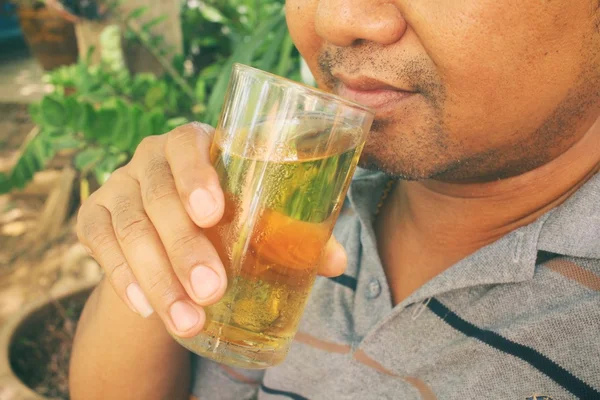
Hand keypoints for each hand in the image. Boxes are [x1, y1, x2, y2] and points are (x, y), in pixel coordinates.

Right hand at [76, 123, 347, 337]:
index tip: (214, 214)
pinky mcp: (93, 215)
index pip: (188, 144)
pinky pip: (98, 242)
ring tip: (188, 321)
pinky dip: (121, 277)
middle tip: (213, 290)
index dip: (197, 175)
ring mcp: (118, 184)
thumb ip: (293, 232)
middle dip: (184, 247)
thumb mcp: (253, 214)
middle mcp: (150, 157)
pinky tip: (145, 308)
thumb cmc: (224, 214)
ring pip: (129, 227)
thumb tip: (337, 262)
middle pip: (158, 195)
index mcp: (194, 143)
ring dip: (157, 277)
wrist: (170, 227)